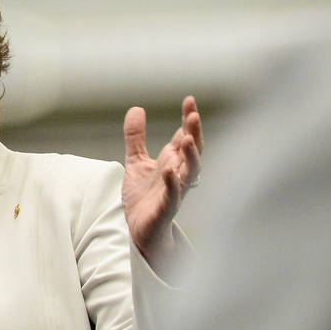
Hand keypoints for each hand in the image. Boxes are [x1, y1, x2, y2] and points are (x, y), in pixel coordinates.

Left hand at [122, 95, 203, 266]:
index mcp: (172, 161)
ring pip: (190, 173)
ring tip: (185, 139)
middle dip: (194, 133)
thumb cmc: (144, 197)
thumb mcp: (136, 162)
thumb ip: (136, 137)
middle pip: (192, 151)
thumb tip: (137, 108)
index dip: (188, 119)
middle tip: (193, 115)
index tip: (189, 100)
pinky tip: (170, 171)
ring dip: (190, 157)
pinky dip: (173, 184)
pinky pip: (173, 197)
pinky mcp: (165, 209)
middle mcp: (178, 174)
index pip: (184, 136)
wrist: (139, 230)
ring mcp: (174, 192)